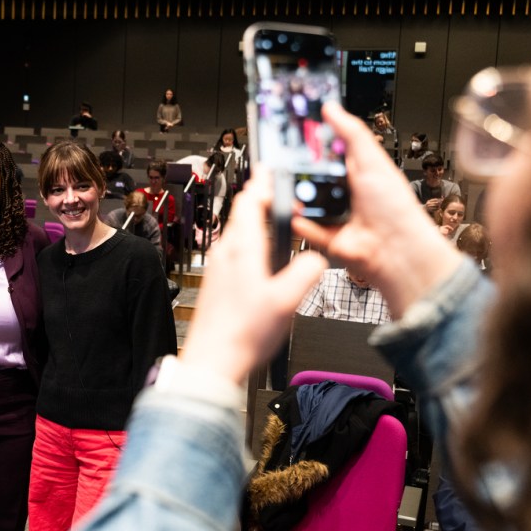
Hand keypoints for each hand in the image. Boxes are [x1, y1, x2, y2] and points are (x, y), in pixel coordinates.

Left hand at [180, 170, 326, 385]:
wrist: (213, 361)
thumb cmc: (242, 334)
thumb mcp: (286, 301)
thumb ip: (306, 272)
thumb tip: (317, 258)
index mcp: (241, 248)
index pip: (249, 200)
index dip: (263, 182)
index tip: (272, 168)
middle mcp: (226, 252)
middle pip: (241, 212)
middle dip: (260, 197)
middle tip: (277, 187)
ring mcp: (219, 267)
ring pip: (238, 231)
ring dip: (256, 220)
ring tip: (275, 217)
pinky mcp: (218, 282)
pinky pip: (235, 250)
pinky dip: (251, 241)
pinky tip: (262, 256)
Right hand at [293, 103, 462, 317]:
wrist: (395, 249)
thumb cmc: (394, 207)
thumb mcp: (371, 159)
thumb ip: (351, 133)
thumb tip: (333, 108)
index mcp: (358, 172)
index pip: (331, 152)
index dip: (314, 144)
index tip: (295, 134)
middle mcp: (346, 193)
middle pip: (314, 176)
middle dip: (300, 172)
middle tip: (285, 163)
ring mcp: (336, 215)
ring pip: (306, 202)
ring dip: (298, 197)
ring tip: (287, 188)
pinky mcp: (327, 237)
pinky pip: (306, 227)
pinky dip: (299, 222)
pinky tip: (294, 213)